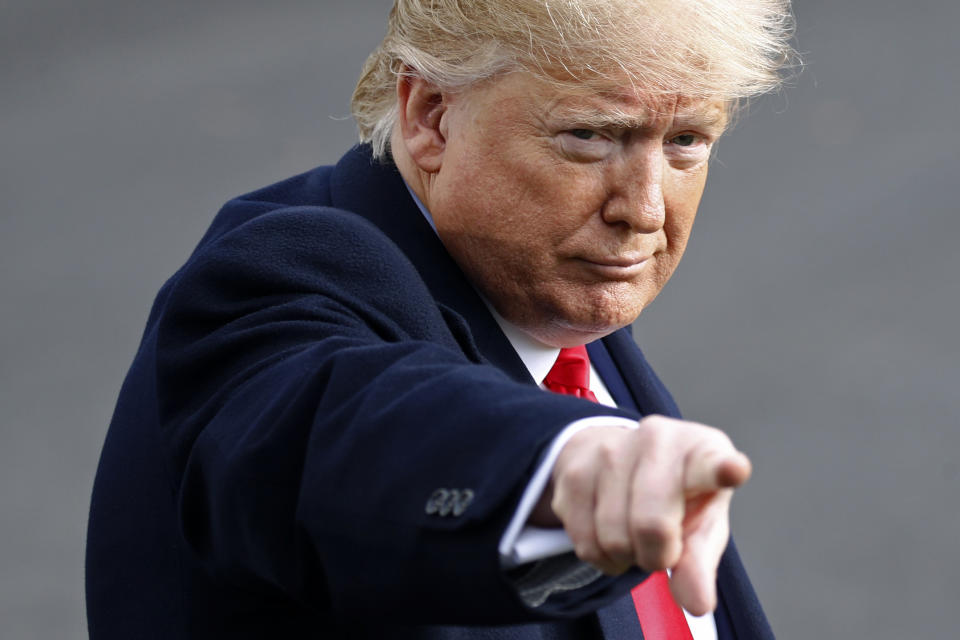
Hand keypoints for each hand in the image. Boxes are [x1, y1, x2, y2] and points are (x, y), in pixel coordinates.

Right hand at [535, 415, 751, 615]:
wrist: (617, 455)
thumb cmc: (674, 494)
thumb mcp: (701, 522)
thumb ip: (701, 562)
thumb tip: (696, 604)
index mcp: (699, 450)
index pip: (711, 463)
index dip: (722, 470)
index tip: (734, 470)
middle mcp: (655, 439)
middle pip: (653, 525)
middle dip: (658, 555)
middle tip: (664, 548)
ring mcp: (608, 451)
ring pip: (614, 539)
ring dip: (627, 555)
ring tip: (635, 534)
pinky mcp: (573, 472)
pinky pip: (586, 543)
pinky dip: (602, 556)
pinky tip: (611, 533)